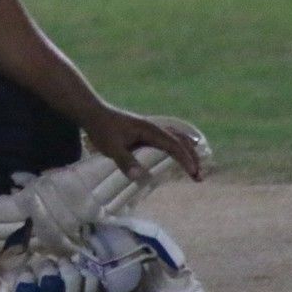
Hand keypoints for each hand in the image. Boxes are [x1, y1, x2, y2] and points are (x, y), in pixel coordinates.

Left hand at [78, 106, 204, 182]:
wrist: (92, 113)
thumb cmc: (101, 129)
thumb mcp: (111, 147)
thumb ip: (126, 161)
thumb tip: (140, 178)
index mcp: (149, 130)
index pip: (174, 145)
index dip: (185, 159)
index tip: (193, 173)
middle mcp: (154, 128)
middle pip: (181, 141)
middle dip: (193, 158)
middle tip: (199, 178)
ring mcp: (151, 129)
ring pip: (178, 139)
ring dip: (188, 153)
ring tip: (195, 171)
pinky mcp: (146, 133)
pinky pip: (170, 140)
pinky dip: (180, 149)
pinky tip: (182, 158)